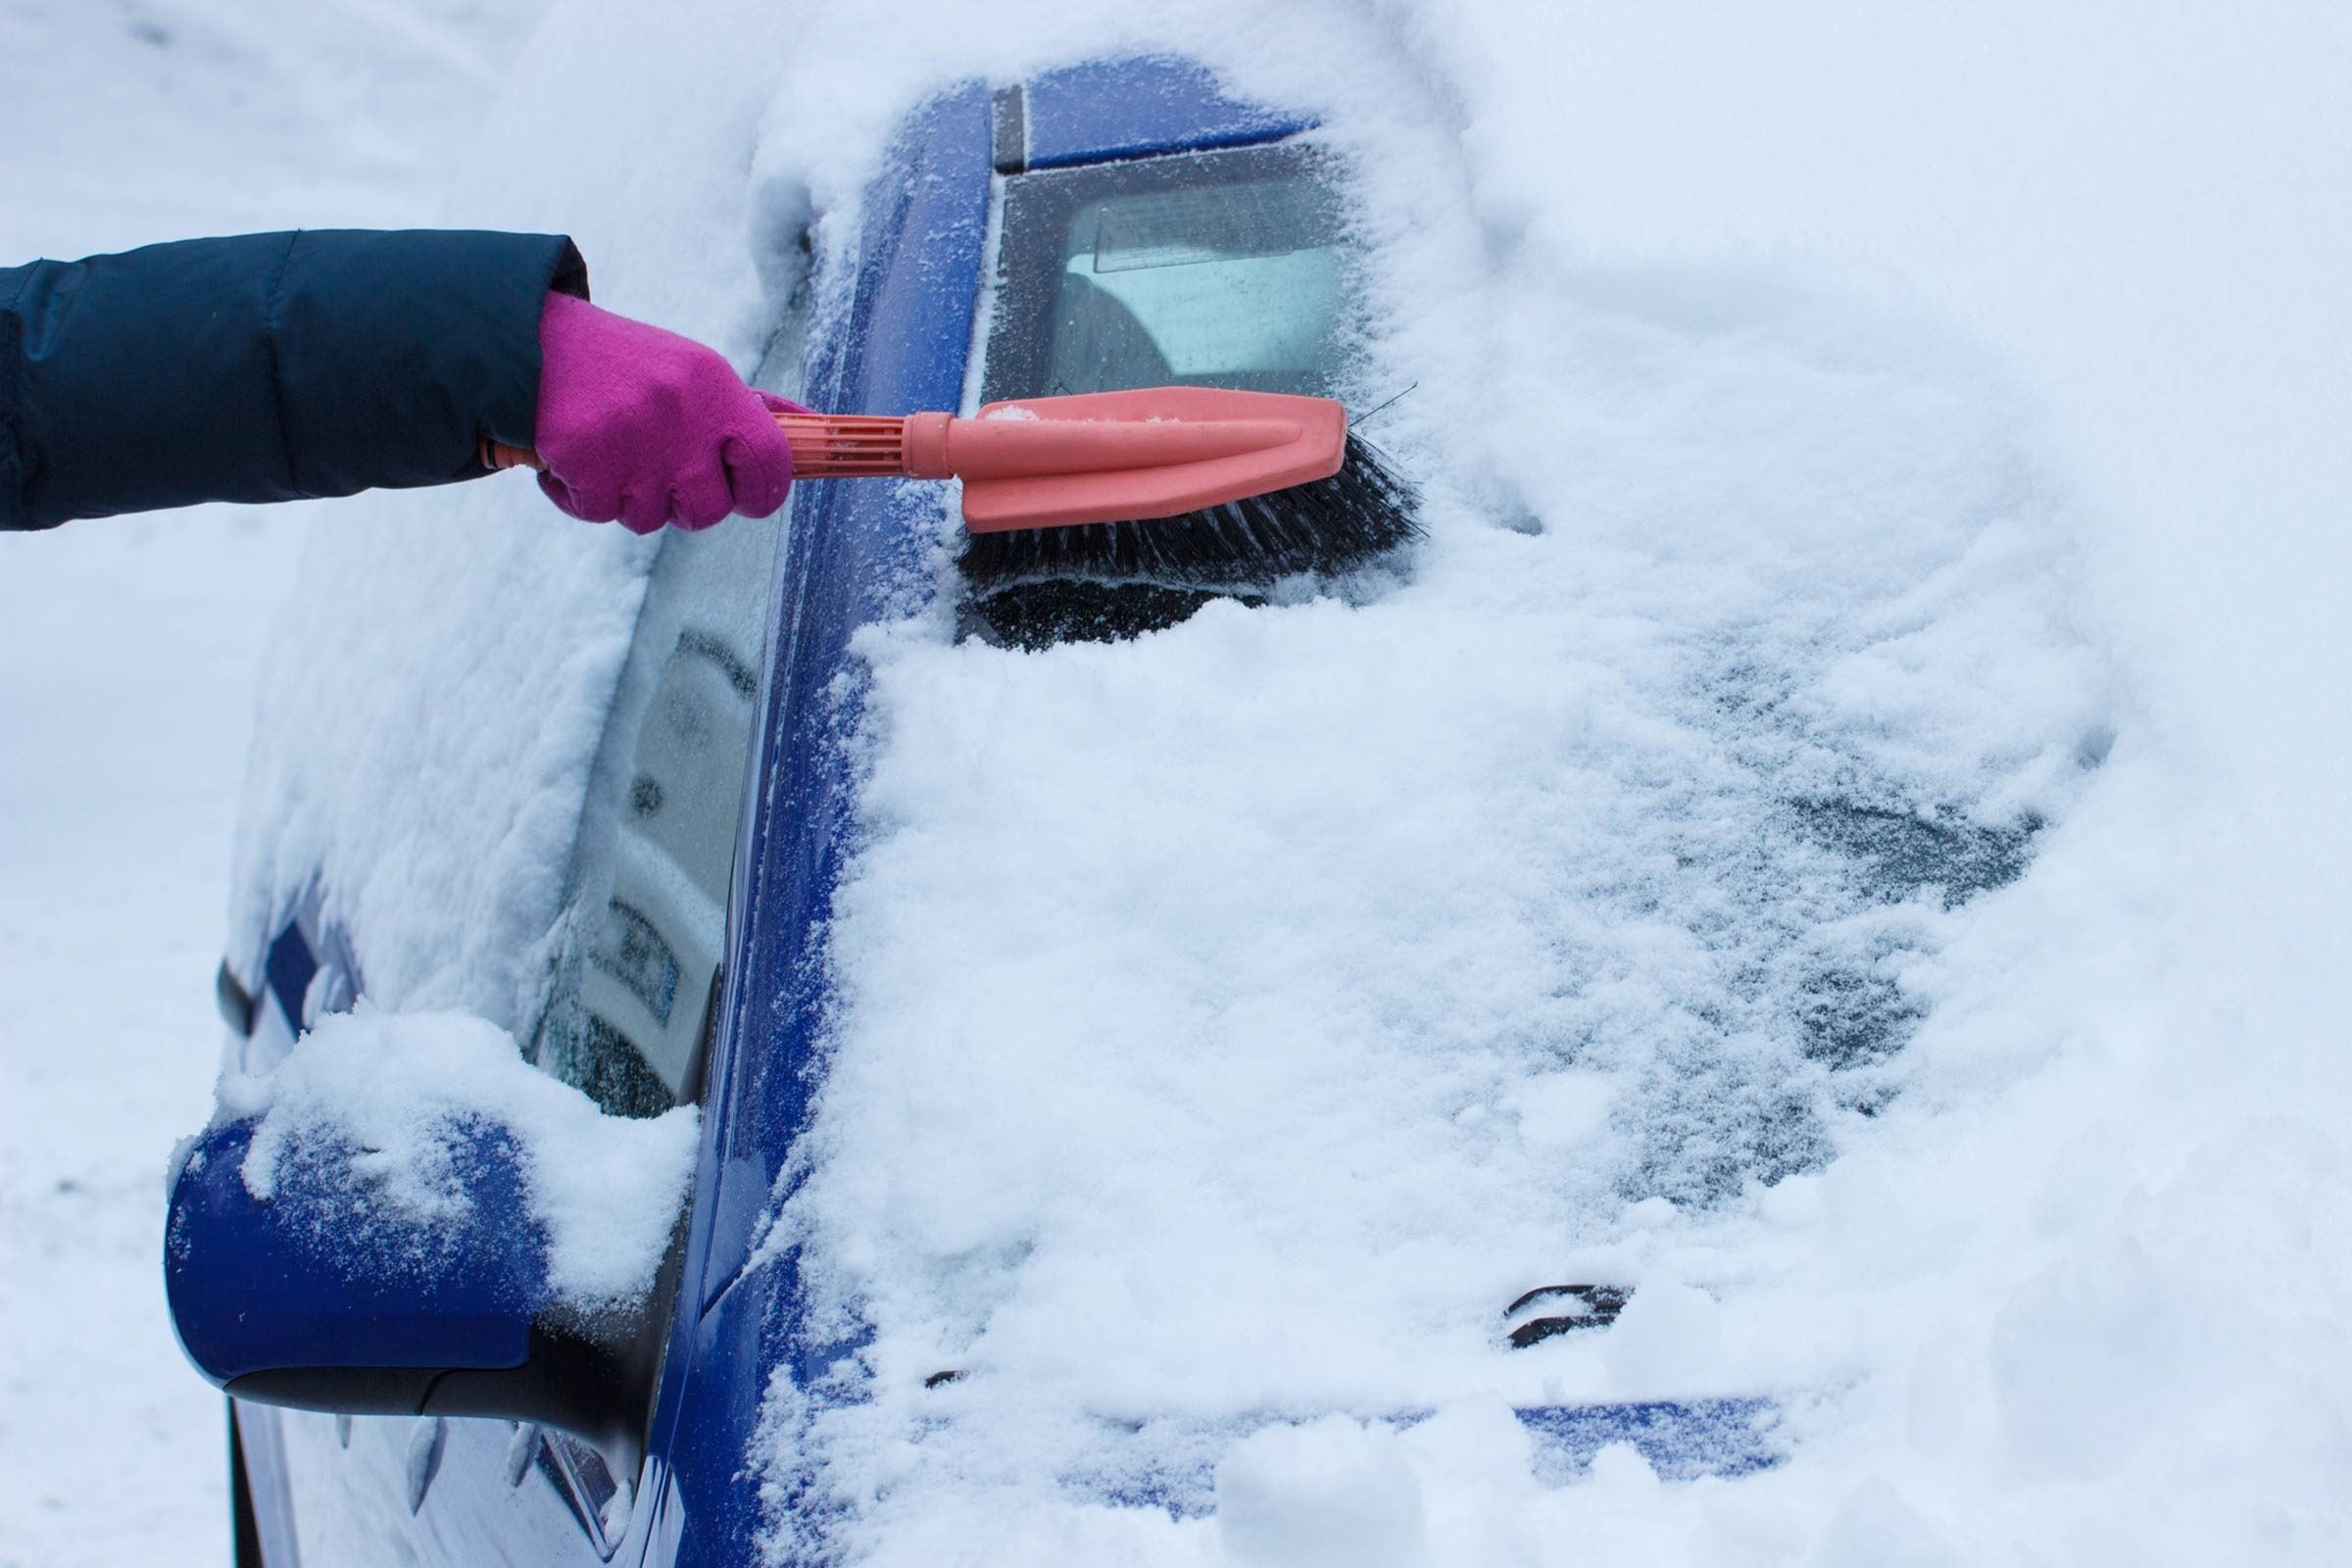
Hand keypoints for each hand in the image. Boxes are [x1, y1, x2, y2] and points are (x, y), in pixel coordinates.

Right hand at [531, 292, 795, 533]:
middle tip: (655, 468)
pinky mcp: (583, 458)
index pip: (772, 464)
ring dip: (625, 497)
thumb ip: (752, 407)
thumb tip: (815, 426)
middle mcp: (682, 413)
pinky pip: (596, 512)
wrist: (527, 338)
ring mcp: (632, 439)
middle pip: (709, 510)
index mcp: (716, 387)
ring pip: (648, 518)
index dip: (762, 493)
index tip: (743, 494)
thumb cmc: (623, 365)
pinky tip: (572, 454)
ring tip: (607, 448)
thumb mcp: (693, 371)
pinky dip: (578, 495)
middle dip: (683, 504)